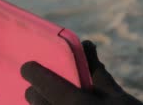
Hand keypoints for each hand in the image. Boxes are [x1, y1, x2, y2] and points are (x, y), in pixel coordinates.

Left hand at [20, 40, 142, 104]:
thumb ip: (96, 69)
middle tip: (42, 85)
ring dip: (42, 104)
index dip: (32, 71)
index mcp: (74, 103)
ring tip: (50, 99)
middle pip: (34, 98)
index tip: (28, 66)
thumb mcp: (114, 92)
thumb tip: (86, 43)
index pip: (42, 83)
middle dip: (37, 90)